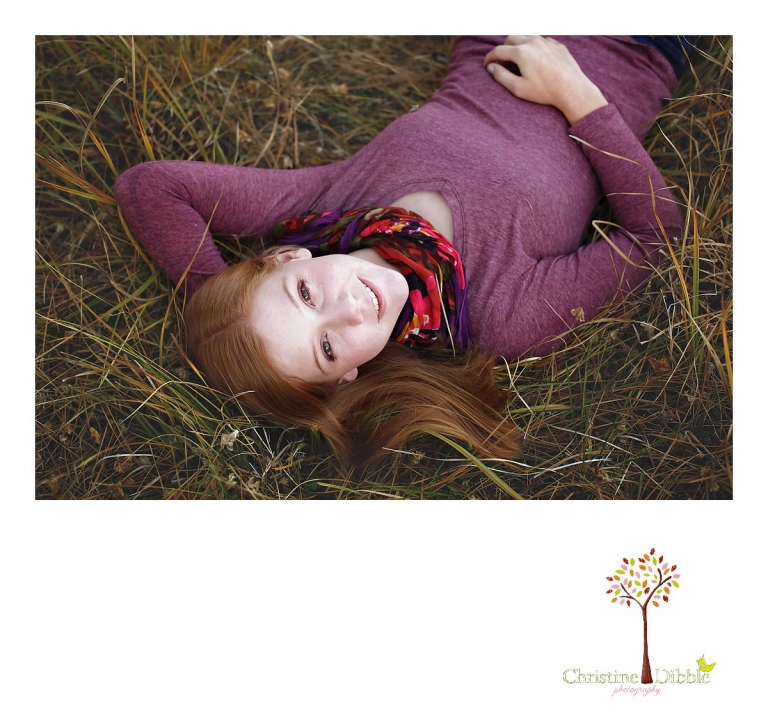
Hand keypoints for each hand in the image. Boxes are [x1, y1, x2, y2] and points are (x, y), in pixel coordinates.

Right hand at [484, 36, 607, 124]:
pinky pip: (540, 40)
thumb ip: (502, 76)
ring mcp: (546, 41)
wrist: (571, 88)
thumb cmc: (545, 91)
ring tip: (517, 60)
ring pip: (525, 36)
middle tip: (502, 62)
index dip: (489, 58)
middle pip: (510, 39)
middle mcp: (532, 42)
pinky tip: (534, 60)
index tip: (486, 65)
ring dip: (517, 45)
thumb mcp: (518, 88)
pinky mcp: (556, 44)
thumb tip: (492, 68)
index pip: (498, 51)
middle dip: (503, 49)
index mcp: (521, 52)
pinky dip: (532, 47)